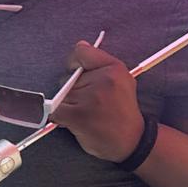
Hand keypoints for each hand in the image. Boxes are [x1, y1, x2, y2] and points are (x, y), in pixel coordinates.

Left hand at [50, 41, 144, 161]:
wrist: (132, 140)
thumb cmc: (123, 110)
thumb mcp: (123, 79)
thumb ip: (100, 62)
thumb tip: (80, 45)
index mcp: (114, 68)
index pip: (80, 52)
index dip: (73, 63)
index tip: (77, 73)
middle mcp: (103, 80)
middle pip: (67, 77)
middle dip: (72, 89)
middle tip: (88, 102)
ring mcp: (90, 98)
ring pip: (61, 94)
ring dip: (67, 104)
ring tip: (84, 113)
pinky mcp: (78, 116)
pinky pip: (55, 110)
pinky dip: (58, 115)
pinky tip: (71, 120)